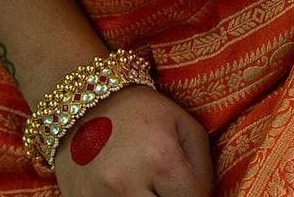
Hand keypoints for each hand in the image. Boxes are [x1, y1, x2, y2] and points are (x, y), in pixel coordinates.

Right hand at [54, 85, 213, 196]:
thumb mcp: (184, 124)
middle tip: (169, 187)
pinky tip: (128, 190)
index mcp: (160, 159)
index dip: (199, 195)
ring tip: (150, 187)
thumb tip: (204, 196)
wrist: (89, 105)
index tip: (191, 186)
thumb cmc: (144, 112)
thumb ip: (202, 165)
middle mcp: (127, 184)